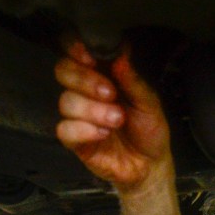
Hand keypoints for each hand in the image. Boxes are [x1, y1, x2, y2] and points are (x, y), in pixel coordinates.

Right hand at [55, 41, 170, 193]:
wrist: (151, 165)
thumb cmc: (149, 131)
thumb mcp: (150, 103)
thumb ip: (134, 81)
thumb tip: (120, 57)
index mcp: (104, 76)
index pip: (76, 52)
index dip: (76, 48)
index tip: (90, 57)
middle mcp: (87, 93)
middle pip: (63, 70)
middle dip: (86, 79)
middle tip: (111, 93)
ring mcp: (79, 116)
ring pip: (66, 101)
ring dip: (93, 109)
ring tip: (117, 119)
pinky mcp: (75, 140)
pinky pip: (65, 129)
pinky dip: (84, 130)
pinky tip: (103, 134)